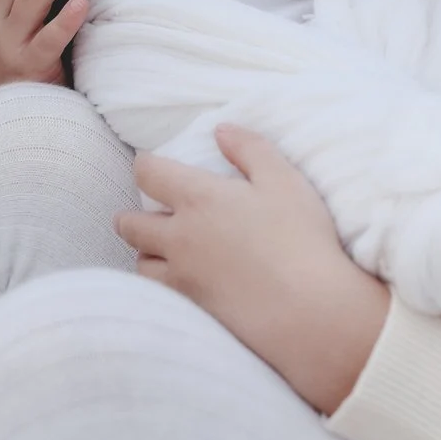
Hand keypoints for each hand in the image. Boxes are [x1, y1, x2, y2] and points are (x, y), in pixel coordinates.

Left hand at [117, 125, 389, 413]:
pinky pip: (159, 295)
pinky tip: (181, 282)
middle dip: (132, 216)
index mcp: (198, 198)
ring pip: (140, 263)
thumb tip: (221, 129)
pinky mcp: (191, 310)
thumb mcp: (283, 180)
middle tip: (146, 213)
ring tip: (163, 250)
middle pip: (130, 224)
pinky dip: (161, 285)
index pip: (148, 173)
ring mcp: (181, 277)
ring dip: (146, 253)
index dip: (145, 165)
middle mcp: (179, 237)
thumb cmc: (301, 238)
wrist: (310, 309)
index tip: (151, 165)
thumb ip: (250, 148)